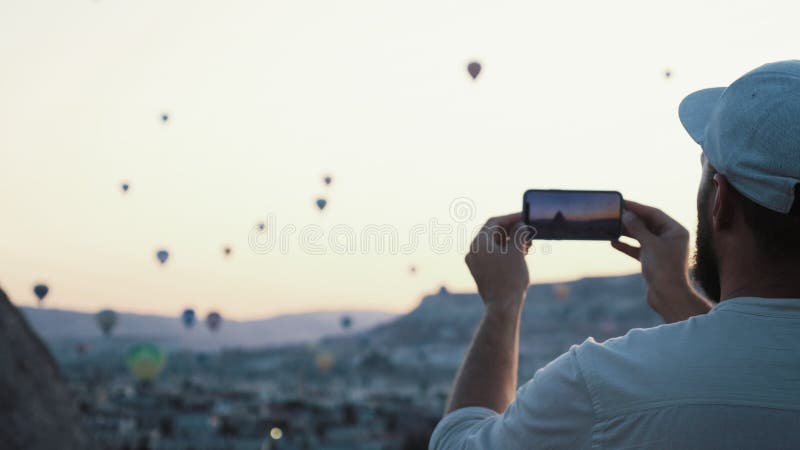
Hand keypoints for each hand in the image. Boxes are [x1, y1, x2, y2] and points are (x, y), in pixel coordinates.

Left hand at [465, 213, 530, 316]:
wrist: (502, 306)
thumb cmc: (510, 278)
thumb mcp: (518, 251)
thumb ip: (519, 233)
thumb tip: (521, 225)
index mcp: (479, 242)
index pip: (494, 222)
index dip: (511, 217)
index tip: (524, 216)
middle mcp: (473, 250)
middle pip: (493, 233)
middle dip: (512, 230)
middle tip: (528, 231)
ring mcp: (474, 262)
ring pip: (493, 245)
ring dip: (510, 242)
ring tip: (527, 245)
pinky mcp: (479, 272)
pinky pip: (491, 256)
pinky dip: (505, 252)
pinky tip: (519, 255)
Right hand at [611, 200, 711, 322]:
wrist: (668, 296)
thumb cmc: (664, 269)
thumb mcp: (649, 244)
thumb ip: (637, 228)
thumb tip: (627, 214)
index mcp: (676, 231)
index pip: (654, 213)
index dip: (637, 207)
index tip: (622, 202)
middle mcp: (670, 238)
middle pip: (648, 223)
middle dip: (631, 219)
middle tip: (615, 213)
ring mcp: (661, 249)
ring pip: (642, 235)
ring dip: (627, 232)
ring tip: (612, 226)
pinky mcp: (653, 260)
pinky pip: (638, 248)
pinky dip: (627, 245)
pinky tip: (614, 243)